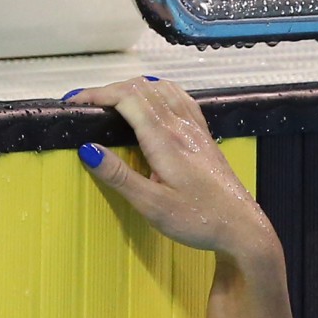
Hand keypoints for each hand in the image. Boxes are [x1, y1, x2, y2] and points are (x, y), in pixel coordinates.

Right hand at [65, 78, 276, 257]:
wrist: (243, 229)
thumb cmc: (200, 221)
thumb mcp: (153, 206)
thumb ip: (120, 176)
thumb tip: (88, 150)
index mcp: (166, 141)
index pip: (127, 98)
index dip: (97, 94)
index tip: (74, 103)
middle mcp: (182, 128)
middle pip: (142, 88)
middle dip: (109, 90)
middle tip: (86, 105)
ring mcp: (196, 130)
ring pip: (163, 89)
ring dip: (133, 88)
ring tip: (111, 102)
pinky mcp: (205, 137)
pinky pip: (181, 99)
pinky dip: (159, 92)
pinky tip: (153, 103)